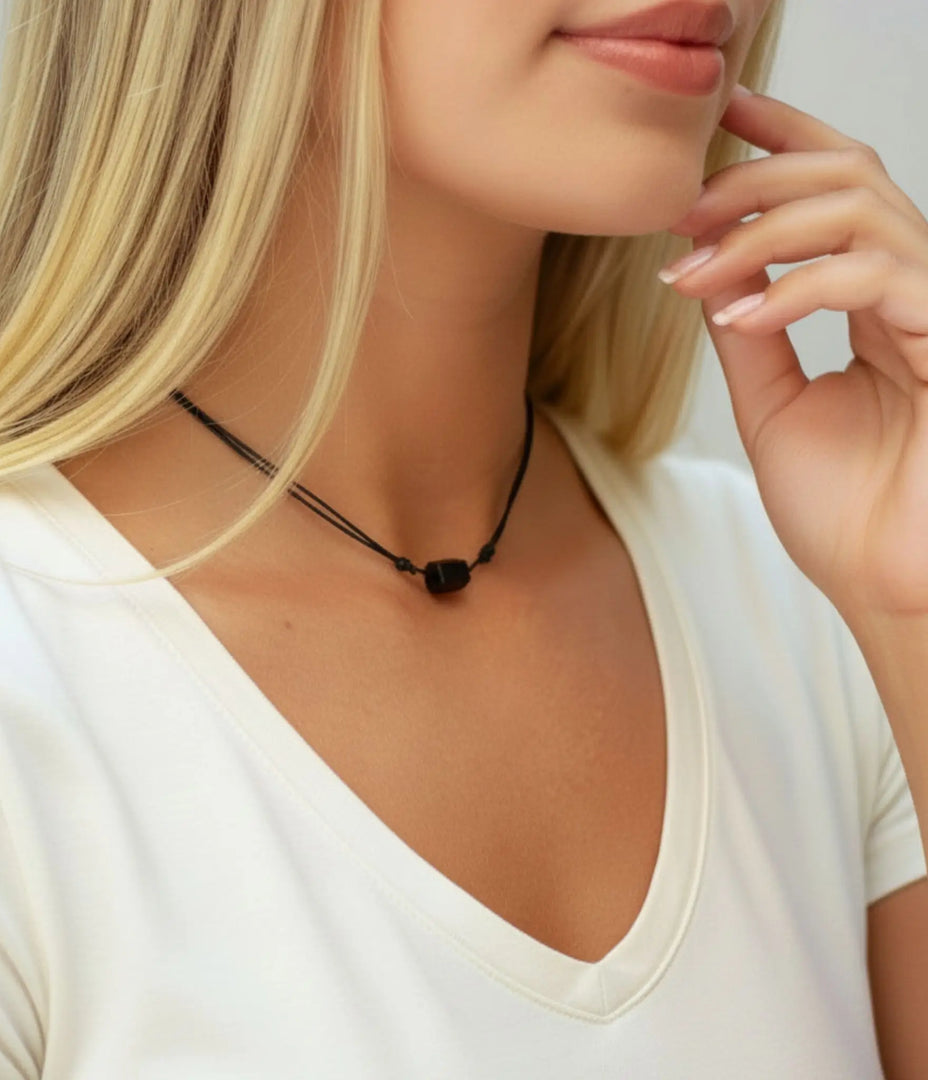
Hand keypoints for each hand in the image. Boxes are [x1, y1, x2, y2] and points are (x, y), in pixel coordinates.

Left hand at [659, 84, 927, 621]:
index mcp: (875, 302)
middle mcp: (913, 292)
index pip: (839, 191)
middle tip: (683, 211)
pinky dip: (800, 286)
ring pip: (862, 210)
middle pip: (848, 177)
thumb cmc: (844, 510)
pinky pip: (881, 275)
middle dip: (754, 181)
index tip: (721, 118)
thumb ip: (751, 332)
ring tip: (697, 271)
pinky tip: (743, 319)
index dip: (785, 141)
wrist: (886, 587)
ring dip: (763, 230)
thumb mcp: (774, 406)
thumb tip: (711, 268)